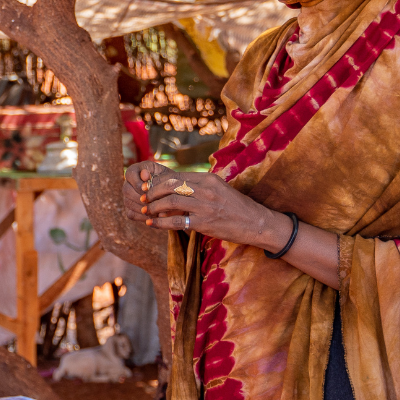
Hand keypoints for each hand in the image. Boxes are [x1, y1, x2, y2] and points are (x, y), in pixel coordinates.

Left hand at [120, 162, 292, 251]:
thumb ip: (198, 186)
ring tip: (146, 211)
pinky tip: (152, 223)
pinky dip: (160, 222)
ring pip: (169, 201)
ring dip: (153, 206)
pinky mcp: (204, 223)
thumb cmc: (235, 207)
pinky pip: (175, 221)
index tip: (148, 187)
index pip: (175, 176)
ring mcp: (205, 206)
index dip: (157, 182)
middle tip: (143, 198)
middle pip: (169, 185)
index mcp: (208, 178)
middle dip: (152, 192)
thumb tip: (173, 187)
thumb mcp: (218, 189)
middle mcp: (206, 189)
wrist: (257, 222)